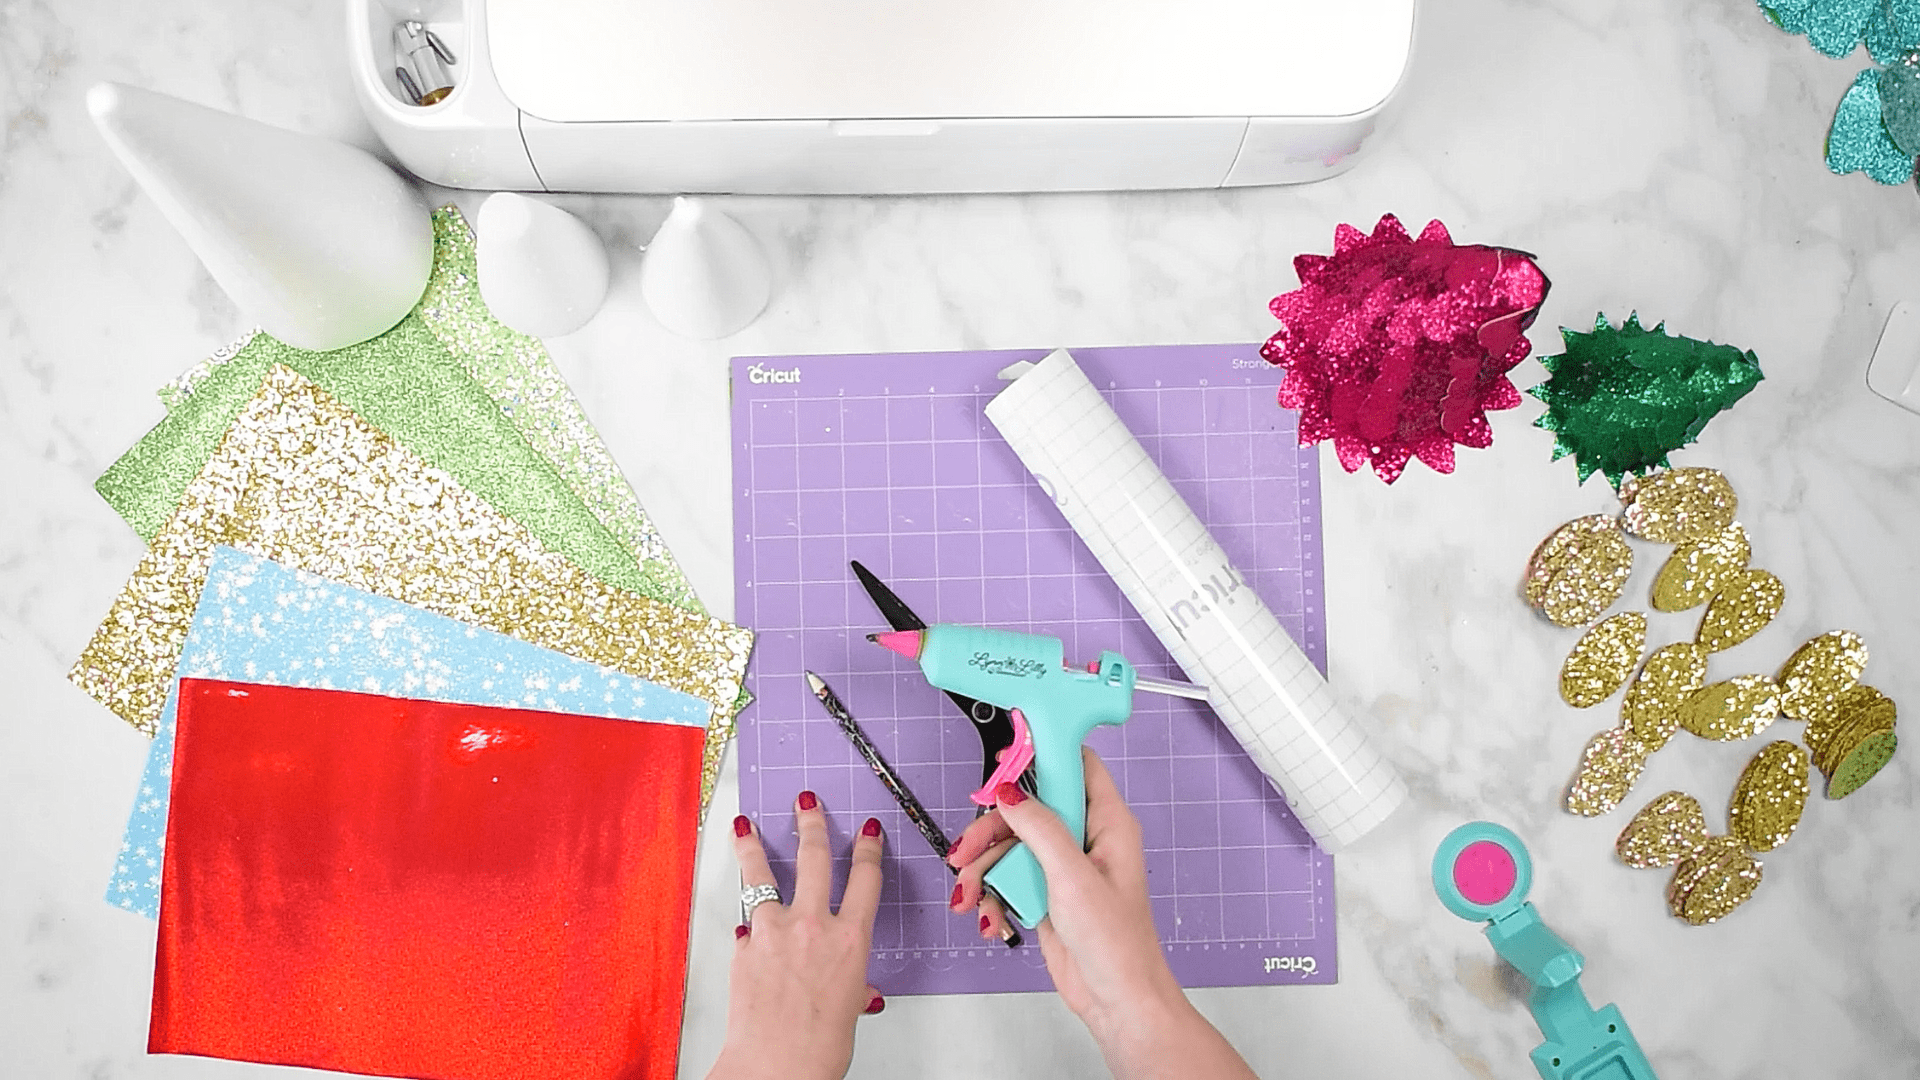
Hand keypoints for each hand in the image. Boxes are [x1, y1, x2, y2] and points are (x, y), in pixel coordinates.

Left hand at [706, 792, 885, 1079]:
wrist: (777, 1067)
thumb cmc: (819, 1048)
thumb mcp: (851, 1007)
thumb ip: (852, 985)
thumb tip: (855, 989)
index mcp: (851, 940)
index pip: (866, 879)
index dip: (868, 850)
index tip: (867, 833)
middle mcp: (814, 926)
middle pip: (815, 857)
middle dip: (812, 824)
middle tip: (807, 804)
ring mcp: (775, 932)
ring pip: (763, 875)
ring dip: (753, 845)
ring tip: (746, 825)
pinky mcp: (744, 946)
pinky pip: (746, 924)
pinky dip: (747, 920)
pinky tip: (745, 919)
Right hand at [947, 749, 1256, 1079]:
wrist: (1116, 1001)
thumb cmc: (1118, 945)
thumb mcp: (1074, 878)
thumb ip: (1040, 828)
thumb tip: (1010, 791)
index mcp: (1107, 822)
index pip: (1073, 764)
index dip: (1037, 755)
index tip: (1000, 762)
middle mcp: (1085, 838)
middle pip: (1026, 807)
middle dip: (990, 831)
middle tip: (966, 852)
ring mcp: (1063, 866)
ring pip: (1009, 845)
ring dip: (983, 871)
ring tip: (972, 899)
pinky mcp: (1045, 892)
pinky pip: (1007, 878)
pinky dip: (993, 896)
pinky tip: (992, 920)